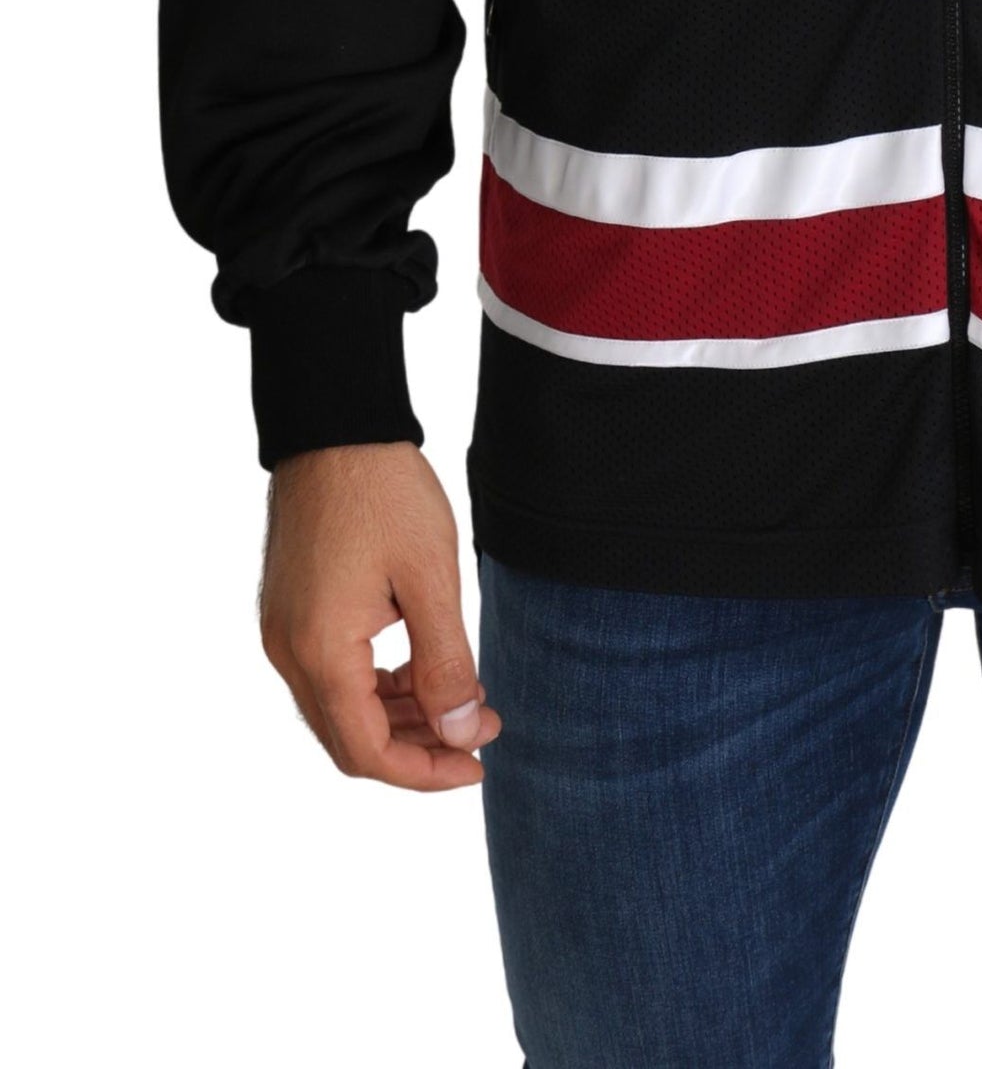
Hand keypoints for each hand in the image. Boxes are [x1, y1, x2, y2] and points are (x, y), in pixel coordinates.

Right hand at [259, 442, 501, 790]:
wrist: (335, 424)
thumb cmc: (385, 492)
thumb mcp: (431, 578)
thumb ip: (445, 663)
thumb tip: (459, 733)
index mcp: (319, 650)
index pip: (365, 750)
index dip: (423, 772)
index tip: (477, 764)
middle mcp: (288, 651)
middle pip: (348, 738)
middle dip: (417, 747)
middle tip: (482, 731)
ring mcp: (283, 629)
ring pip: (340, 706)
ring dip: (400, 715)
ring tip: (464, 700)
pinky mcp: (290, 608)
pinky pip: (331, 671)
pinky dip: (377, 684)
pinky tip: (423, 670)